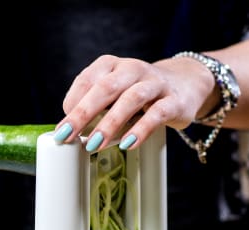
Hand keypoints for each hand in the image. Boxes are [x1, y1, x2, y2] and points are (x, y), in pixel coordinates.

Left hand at [56, 55, 216, 151]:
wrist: (184, 85)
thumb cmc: (139, 94)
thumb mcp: (114, 94)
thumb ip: (95, 107)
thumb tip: (70, 133)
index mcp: (111, 64)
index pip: (87, 80)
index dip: (73, 103)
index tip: (63, 128)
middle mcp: (132, 69)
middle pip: (106, 88)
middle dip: (83, 113)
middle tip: (67, 135)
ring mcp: (155, 83)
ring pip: (131, 98)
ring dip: (110, 123)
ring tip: (94, 144)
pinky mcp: (174, 100)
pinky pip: (157, 114)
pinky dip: (141, 129)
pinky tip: (128, 144)